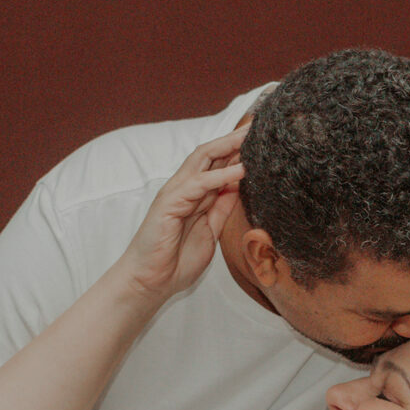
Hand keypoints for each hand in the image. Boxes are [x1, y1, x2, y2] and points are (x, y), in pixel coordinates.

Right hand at [114, 129, 246, 302]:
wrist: (150, 282)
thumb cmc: (176, 260)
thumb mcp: (210, 231)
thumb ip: (222, 208)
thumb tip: (240, 187)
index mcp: (193, 194)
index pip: (216, 163)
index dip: (236, 150)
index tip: (259, 140)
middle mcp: (184, 188)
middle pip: (210, 154)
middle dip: (233, 139)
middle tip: (258, 126)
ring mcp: (175, 193)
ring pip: (202, 160)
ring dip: (228, 147)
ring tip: (250, 138)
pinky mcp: (169, 203)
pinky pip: (198, 184)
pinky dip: (220, 175)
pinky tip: (240, 170)